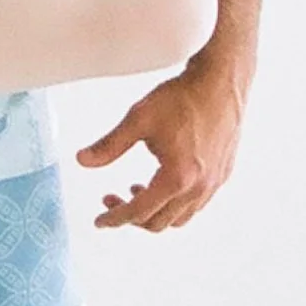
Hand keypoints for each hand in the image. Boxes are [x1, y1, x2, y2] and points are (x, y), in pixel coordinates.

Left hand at [77, 60, 245, 231]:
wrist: (220, 83)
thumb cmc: (182, 98)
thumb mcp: (138, 119)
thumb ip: (109, 145)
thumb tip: (82, 160)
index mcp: (177, 178)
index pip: (139, 212)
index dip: (115, 218)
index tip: (100, 220)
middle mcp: (198, 188)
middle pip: (158, 222)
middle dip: (130, 216)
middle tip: (111, 199)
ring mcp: (213, 184)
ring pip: (179, 218)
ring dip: (154, 212)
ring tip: (137, 190)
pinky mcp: (222, 175)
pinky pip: (196, 205)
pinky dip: (175, 204)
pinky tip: (164, 183)